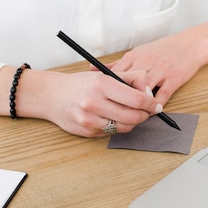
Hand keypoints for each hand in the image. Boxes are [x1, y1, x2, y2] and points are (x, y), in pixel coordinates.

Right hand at [0, 67, 162, 136]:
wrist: (52, 96)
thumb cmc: (82, 84)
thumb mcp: (105, 74)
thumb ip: (130, 79)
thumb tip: (149, 91)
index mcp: (102, 84)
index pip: (137, 99)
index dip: (151, 104)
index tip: (155, 105)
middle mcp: (94, 102)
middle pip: (133, 116)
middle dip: (144, 115)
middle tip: (147, 111)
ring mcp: (90, 119)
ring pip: (125, 127)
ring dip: (133, 122)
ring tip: (131, 114)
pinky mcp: (87, 131)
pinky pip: (112, 132)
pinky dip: (118, 126)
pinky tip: (114, 118)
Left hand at [95, 21, 207, 104]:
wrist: (191, 44)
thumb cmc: (163, 49)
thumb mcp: (139, 52)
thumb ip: (118, 63)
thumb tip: (94, 69)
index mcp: (134, 56)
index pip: (115, 73)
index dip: (107, 88)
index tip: (101, 99)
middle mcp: (145, 63)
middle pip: (127, 84)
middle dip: (120, 99)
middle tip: (114, 112)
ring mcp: (160, 71)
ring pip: (144, 90)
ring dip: (138, 105)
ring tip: (133, 115)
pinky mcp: (174, 79)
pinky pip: (162, 96)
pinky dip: (156, 106)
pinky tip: (152, 112)